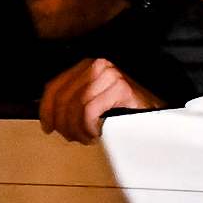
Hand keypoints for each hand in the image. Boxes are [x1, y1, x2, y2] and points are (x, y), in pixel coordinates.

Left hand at [38, 58, 160, 142]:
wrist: (156, 112)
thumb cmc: (125, 109)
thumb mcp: (94, 100)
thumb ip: (73, 102)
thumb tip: (51, 116)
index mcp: (87, 65)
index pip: (55, 86)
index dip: (46, 109)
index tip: (47, 126)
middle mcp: (97, 65)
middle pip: (63, 98)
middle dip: (63, 123)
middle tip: (71, 137)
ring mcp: (110, 75)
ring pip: (76, 106)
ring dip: (77, 128)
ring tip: (85, 137)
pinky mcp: (120, 88)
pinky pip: (90, 112)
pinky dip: (88, 127)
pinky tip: (96, 133)